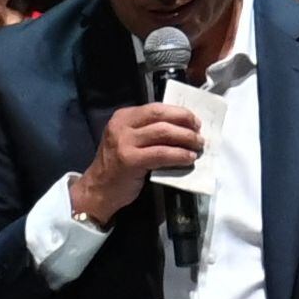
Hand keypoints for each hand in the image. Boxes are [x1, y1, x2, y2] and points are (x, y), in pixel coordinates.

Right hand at [72, 101, 204, 225]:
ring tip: (197, 146)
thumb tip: (181, 127)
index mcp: (123, 116)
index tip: (194, 120)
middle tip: (199, 132)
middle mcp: (122, 125)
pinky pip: (161, 154)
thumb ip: (148, 131)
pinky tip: (188, 158)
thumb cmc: (118, 166)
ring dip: (186, 139)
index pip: (156, 108)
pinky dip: (179, 155)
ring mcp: (124, 142)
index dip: (178, 112)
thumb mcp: (129, 140)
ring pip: (163, 133)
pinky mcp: (130, 160)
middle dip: (184, 122)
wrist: (99, 190)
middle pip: (160, 116)